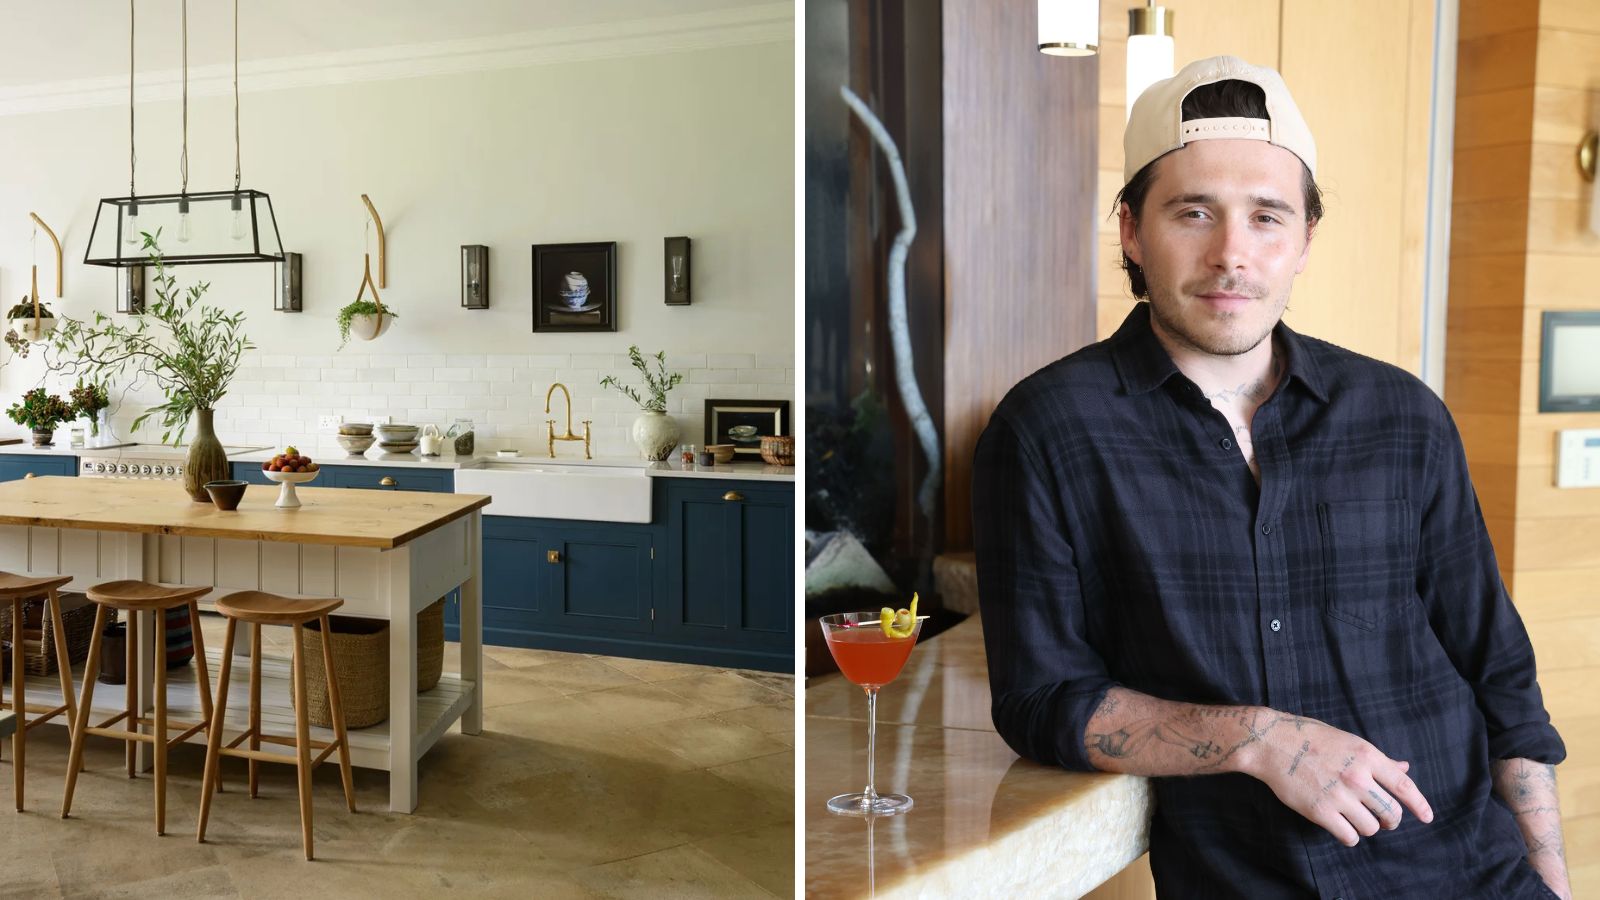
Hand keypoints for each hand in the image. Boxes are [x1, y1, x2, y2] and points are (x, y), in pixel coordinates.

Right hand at [1247, 715, 1433, 845]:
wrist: (1270, 742)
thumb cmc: (1309, 737)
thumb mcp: (1348, 742)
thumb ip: (1378, 760)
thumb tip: (1404, 769)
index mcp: (1367, 756)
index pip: (1404, 786)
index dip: (1419, 804)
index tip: (1427, 817)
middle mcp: (1357, 776)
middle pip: (1391, 812)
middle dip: (1391, 821)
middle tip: (1384, 821)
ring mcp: (1339, 795)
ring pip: (1371, 827)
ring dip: (1366, 827)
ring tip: (1354, 818)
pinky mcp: (1320, 811)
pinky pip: (1349, 836)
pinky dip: (1349, 835)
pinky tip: (1341, 826)